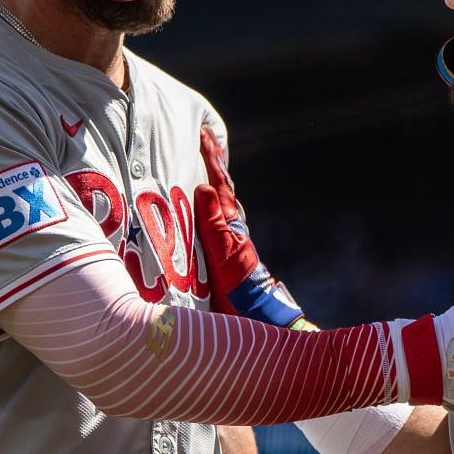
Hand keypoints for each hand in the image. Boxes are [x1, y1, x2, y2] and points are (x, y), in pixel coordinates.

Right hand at [193, 125, 307, 327]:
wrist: (252, 318)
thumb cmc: (239, 289)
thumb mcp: (224, 253)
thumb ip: (214, 222)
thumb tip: (205, 185)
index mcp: (230, 224)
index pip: (220, 185)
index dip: (212, 160)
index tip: (204, 135)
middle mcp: (230, 229)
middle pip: (221, 189)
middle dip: (212, 164)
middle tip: (204, 139)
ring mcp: (227, 242)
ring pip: (217, 205)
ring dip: (210, 183)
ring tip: (201, 164)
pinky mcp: (221, 256)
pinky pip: (211, 223)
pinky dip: (206, 207)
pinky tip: (201, 208)